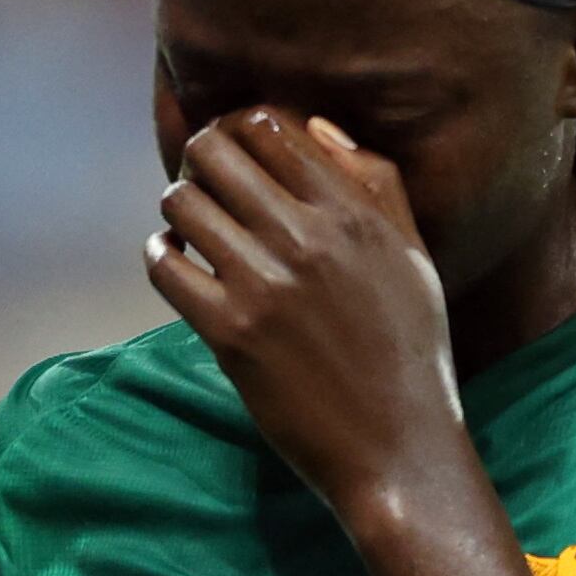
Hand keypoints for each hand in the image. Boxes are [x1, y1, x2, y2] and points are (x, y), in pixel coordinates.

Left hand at [144, 109, 470, 517]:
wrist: (401, 451)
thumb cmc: (413, 354)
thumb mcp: (414, 257)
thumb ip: (377, 184)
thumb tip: (316, 127)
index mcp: (356, 212)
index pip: (270, 124)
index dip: (242, 128)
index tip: (241, 155)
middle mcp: (308, 238)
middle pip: (214, 151)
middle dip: (201, 160)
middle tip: (208, 187)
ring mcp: (264, 285)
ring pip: (180, 201)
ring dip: (180, 207)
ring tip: (195, 229)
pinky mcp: (230, 333)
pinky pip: (164, 265)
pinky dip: (161, 254)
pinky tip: (179, 263)